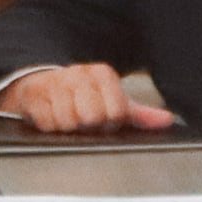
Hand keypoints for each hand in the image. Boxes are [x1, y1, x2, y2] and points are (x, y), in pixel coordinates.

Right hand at [0, 61, 137, 134]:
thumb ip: (140, 114)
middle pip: (92, 117)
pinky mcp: (34, 95)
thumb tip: (167, 121)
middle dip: (87, 126)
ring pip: (69, 121)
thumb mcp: (112, 103)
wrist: (40, 85)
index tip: (103, 120)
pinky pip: (47, 123)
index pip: (116, 112)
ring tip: (66, 119)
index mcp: (102, 74)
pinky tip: (51, 117)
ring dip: (68, 127)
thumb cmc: (81, 98)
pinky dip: (49, 126)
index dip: (109, 123)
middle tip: (83, 122)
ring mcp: (55, 83)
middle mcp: (79, 74)